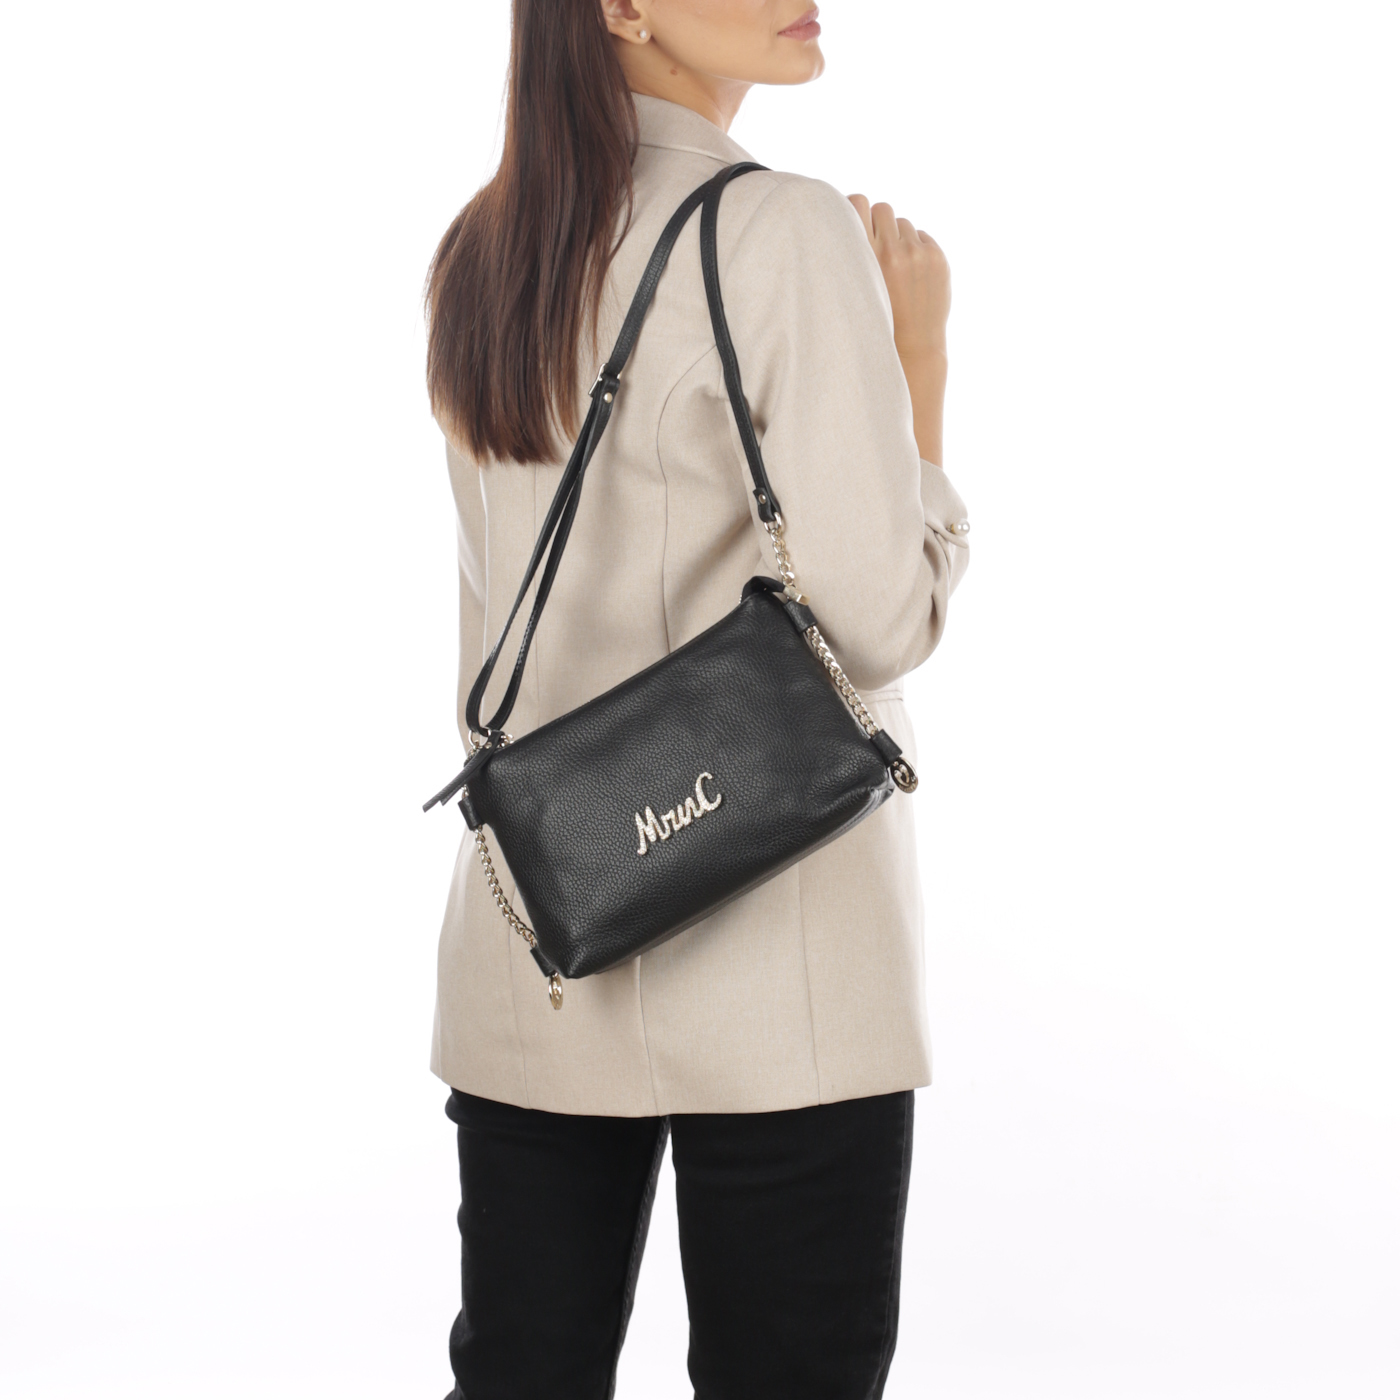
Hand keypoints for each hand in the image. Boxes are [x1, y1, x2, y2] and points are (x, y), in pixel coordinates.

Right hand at [848, 195, 949, 463]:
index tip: (851, 227)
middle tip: (872, 248)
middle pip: (882, 207)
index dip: (853, 212)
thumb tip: (830, 219)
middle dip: (877, 224)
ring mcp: (919, 255)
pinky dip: (915, 250)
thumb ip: (840, 258)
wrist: (911, 351)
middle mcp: (892, 252)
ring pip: (903, 222)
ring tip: (891, 267)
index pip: (857, 202)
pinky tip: (908, 276)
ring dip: (897, 238)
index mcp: (864, 257)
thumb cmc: (870, 324)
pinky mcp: (938, 259)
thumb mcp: (845, 293)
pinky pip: (922, 236)